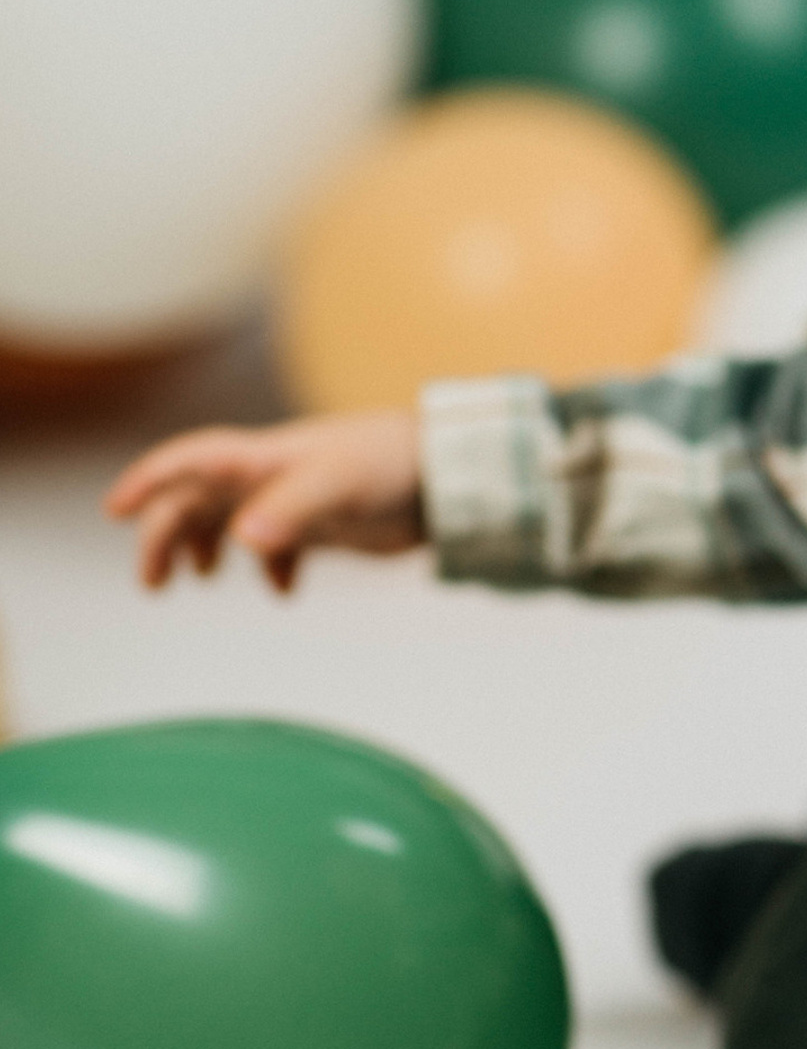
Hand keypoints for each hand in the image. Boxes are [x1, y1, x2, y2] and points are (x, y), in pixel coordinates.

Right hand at [104, 413, 425, 594]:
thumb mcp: (338, 484)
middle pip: (200, 500)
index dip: (151, 479)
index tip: (115, 510)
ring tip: (197, 580)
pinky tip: (284, 590)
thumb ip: (291, 510)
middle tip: (153, 584)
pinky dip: (271, 567)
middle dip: (166, 535)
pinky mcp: (326, 522)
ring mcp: (298, 498)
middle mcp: (274, 475)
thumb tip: (242, 540)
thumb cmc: (392, 465)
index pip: (193, 459)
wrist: (450, 475)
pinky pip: (281, 544)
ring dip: (205, 546)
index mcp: (266, 458)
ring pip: (232, 520)